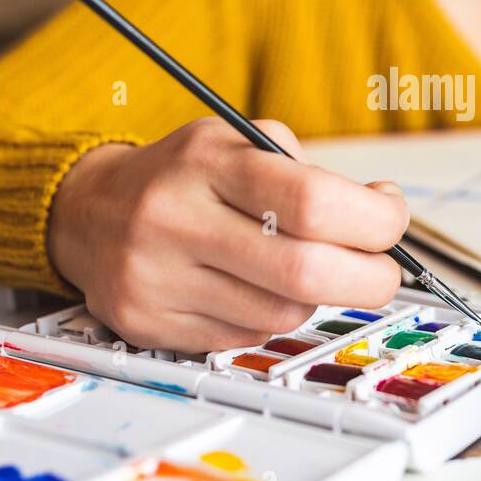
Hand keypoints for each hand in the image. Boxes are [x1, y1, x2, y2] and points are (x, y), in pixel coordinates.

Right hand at [47, 118, 408, 351]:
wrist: (90, 211)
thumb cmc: (186, 175)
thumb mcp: (239, 142)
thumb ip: (309, 174)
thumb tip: (383, 215)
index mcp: (207, 161)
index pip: (313, 201)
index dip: (374, 219)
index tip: (390, 217)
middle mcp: (175, 219)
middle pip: (305, 271)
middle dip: (369, 277)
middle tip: (383, 269)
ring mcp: (156, 278)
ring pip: (281, 315)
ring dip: (316, 298)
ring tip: (305, 269)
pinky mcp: (148, 325)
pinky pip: (244, 339)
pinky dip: (270, 317)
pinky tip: (256, 288)